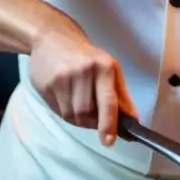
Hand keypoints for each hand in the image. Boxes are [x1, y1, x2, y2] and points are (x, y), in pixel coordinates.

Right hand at [28, 26, 137, 146]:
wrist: (52, 38)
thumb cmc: (86, 56)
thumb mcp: (110, 69)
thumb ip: (121, 97)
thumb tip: (133, 121)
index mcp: (104, 67)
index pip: (108, 101)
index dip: (109, 123)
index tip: (109, 141)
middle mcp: (83, 72)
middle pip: (88, 113)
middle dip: (94, 124)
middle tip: (96, 120)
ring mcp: (62, 79)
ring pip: (72, 116)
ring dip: (80, 120)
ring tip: (81, 106)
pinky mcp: (46, 86)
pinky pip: (59, 112)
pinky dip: (67, 114)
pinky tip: (68, 101)